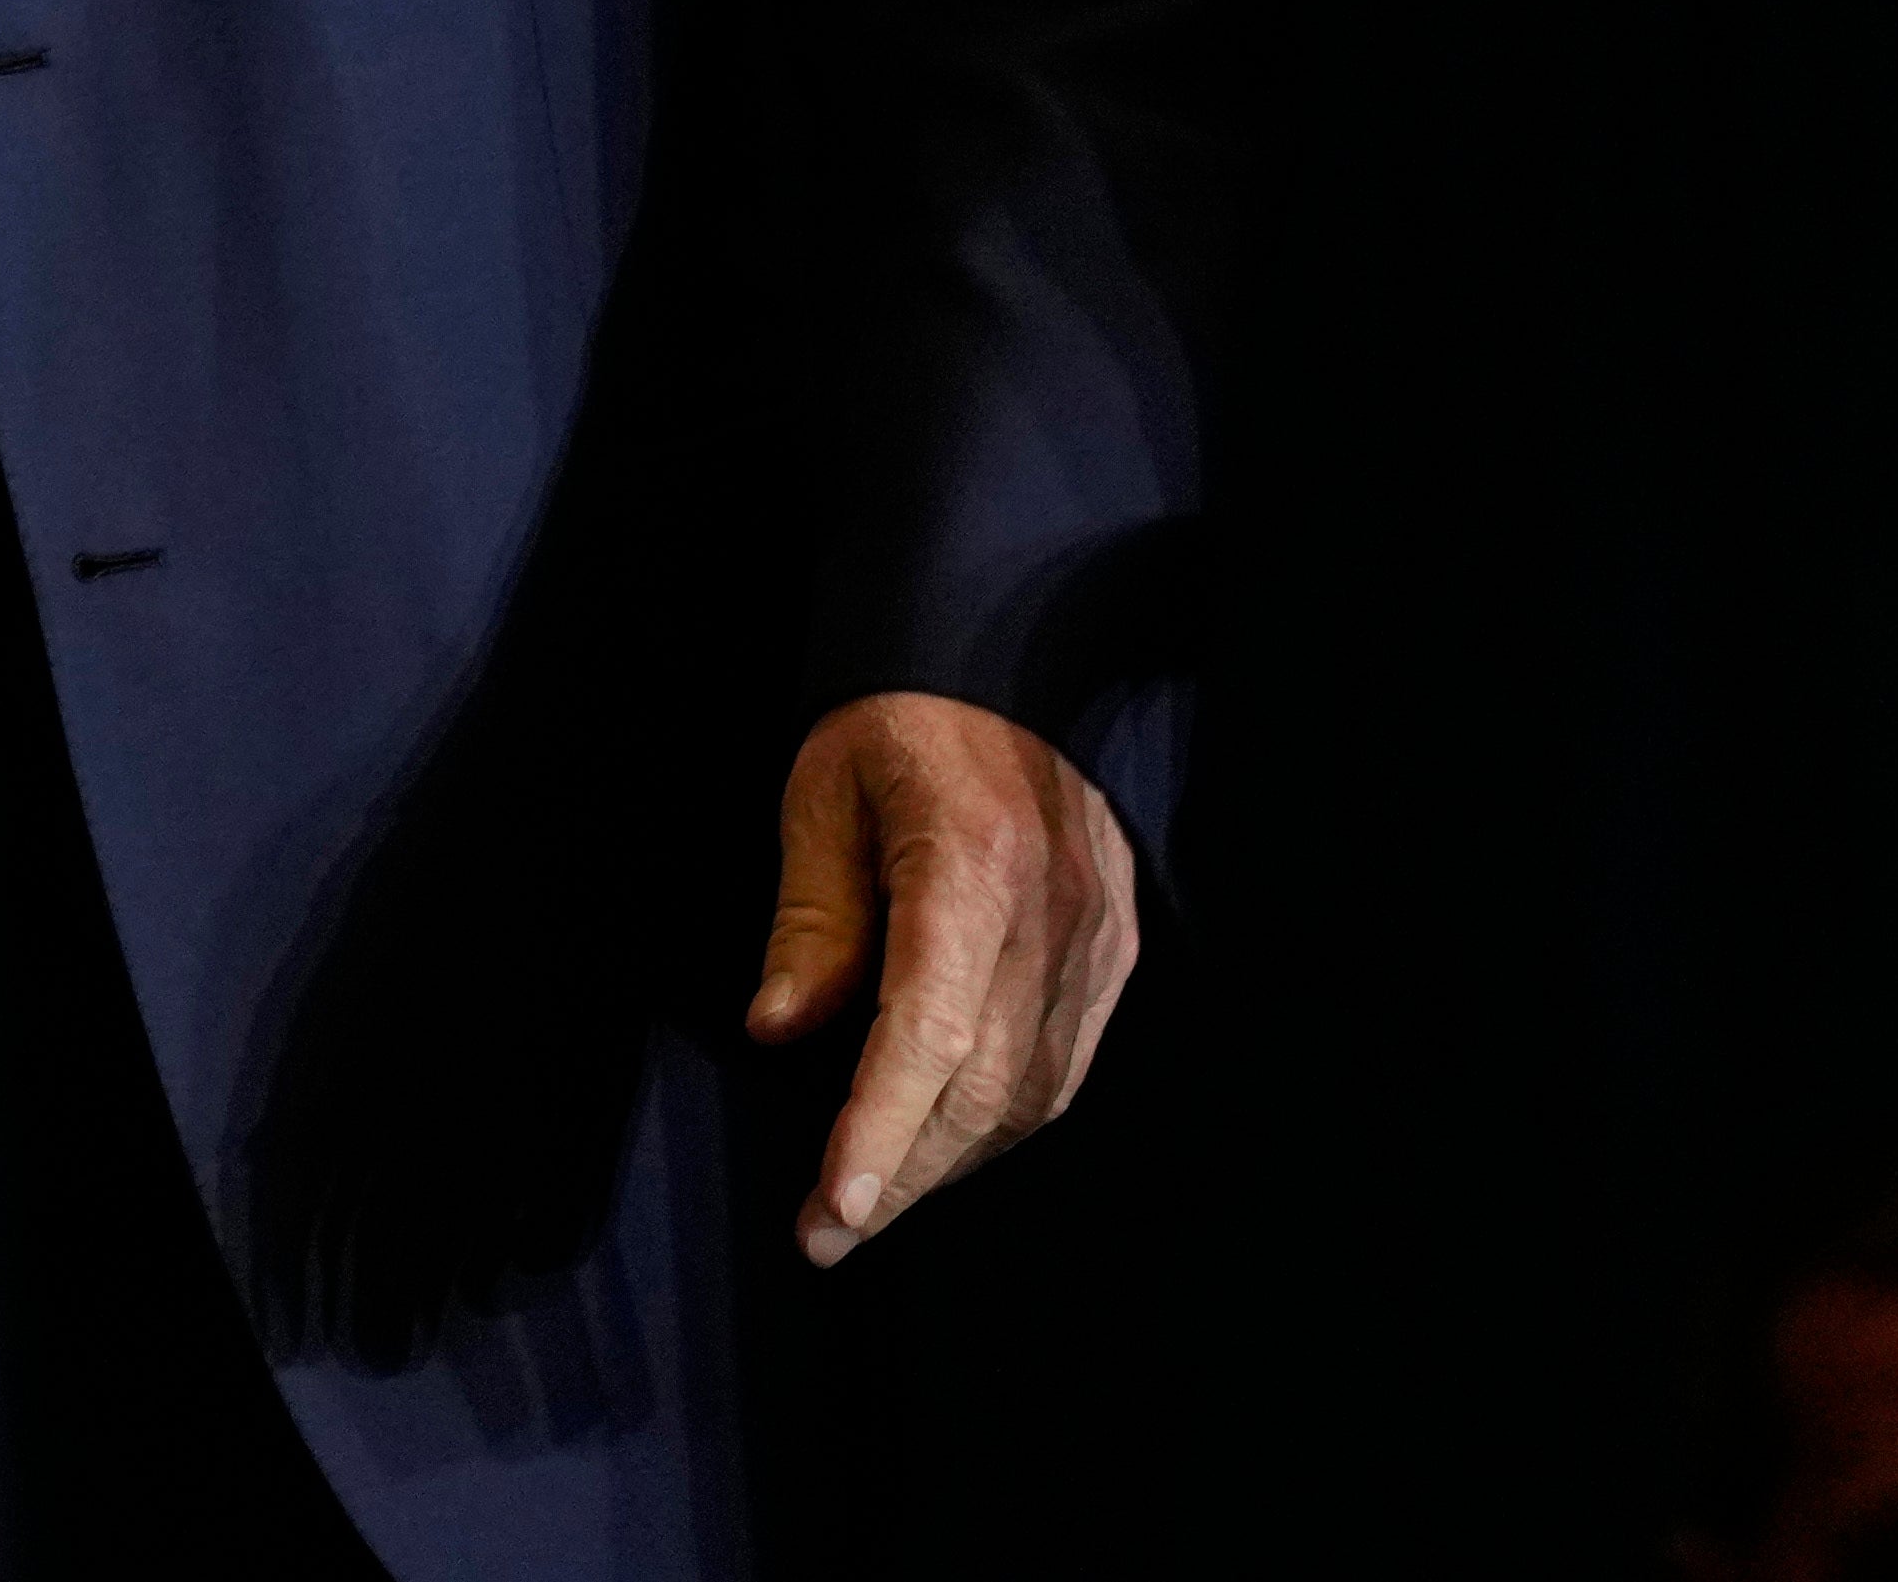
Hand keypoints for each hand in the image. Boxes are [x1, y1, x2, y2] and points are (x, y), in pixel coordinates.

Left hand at [741, 689, 1139, 1265]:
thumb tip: (780, 1028)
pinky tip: (944, 1142)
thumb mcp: (822, 792)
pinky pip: (1063, 1068)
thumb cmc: (895, 725)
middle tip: (825, 1231)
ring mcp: (1098, 935)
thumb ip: (809, 916)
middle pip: (981, 1084)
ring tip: (870, 1198)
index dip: (882, 1128)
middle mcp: (1051, 910)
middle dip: (900, 1174)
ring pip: (1029, 1094)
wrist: (1006, 666)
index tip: (836, 1206)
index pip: (928, 1027)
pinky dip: (1000, 1121)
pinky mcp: (1116, 949)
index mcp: (970, 860)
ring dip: (948, 1160)